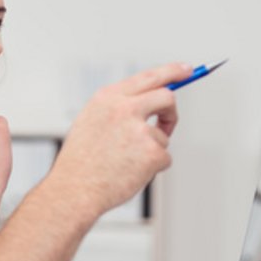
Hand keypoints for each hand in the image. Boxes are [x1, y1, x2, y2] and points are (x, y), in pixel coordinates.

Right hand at [54, 62, 189, 216]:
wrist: (74, 190)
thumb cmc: (80, 161)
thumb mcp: (91, 121)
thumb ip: (118, 107)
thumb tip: (150, 102)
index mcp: (108, 98)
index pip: (148, 76)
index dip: (171, 71)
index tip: (186, 70)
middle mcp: (124, 108)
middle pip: (166, 97)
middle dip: (172, 111)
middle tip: (169, 122)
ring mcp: (139, 130)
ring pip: (162, 136)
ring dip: (152, 149)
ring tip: (126, 164)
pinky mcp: (152, 153)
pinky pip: (164, 158)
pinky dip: (152, 168)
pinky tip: (130, 173)